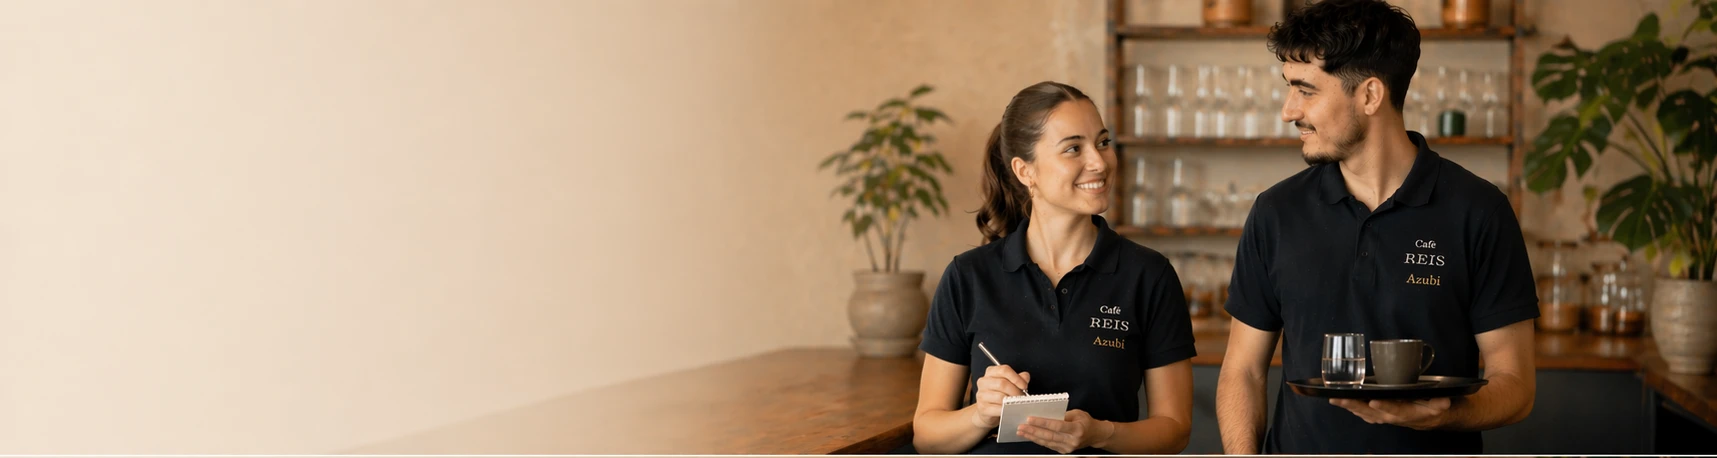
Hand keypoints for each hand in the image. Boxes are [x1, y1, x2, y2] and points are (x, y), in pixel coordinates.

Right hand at [968, 365, 1030, 428]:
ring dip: (1012, 401)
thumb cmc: (999, 395)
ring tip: (1018, 403)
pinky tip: (1011, 409)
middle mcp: (983, 382)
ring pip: (1000, 397)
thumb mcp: (1009, 383)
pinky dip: (1007, 409)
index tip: (1024, 385)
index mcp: (990, 372)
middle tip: (1022, 397)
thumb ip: (1018, 378)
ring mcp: (981, 395)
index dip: (1016, 378)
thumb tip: (1025, 376)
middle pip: (1002, 383)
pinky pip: (998, 408)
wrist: (987, 410)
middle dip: (1016, 391)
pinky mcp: (983, 408)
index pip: (1004, 370)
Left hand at [1017, 409, 1112, 453]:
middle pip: (1049, 436)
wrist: (1095, 435)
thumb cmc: (1086, 421)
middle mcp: (1072, 440)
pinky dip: (1038, 440)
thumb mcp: (1077, 413)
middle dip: (1033, 431)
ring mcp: (1068, 448)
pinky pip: (1048, 445)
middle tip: (1021, 426)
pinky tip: (1030, 436)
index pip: (1056, 425)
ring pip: (1047, 442)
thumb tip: (1044, 413)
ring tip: (1021, 431)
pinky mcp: (1064, 451)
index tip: (1030, 418)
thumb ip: (1062, 414)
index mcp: (1077, 429)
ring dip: (1032, 437)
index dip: (1042, 422)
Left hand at [1329, 397, 1450, 429]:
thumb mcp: (1441, 404)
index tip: (1374, 401)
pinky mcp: (1379, 414)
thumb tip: (1443, 401)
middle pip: (1372, 412)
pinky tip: (1341, 402)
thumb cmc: (1433, 408)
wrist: (1430, 418)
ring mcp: (1384, 416)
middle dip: (1355, 405)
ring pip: (1364, 413)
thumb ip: (1440, 403)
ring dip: (1349, 406)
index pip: (1395, 410)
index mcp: (1407, 413)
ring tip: (1334, 399)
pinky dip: (1352, 408)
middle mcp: (1392, 416)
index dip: (1385, 406)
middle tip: (1340, 398)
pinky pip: (1363, 413)